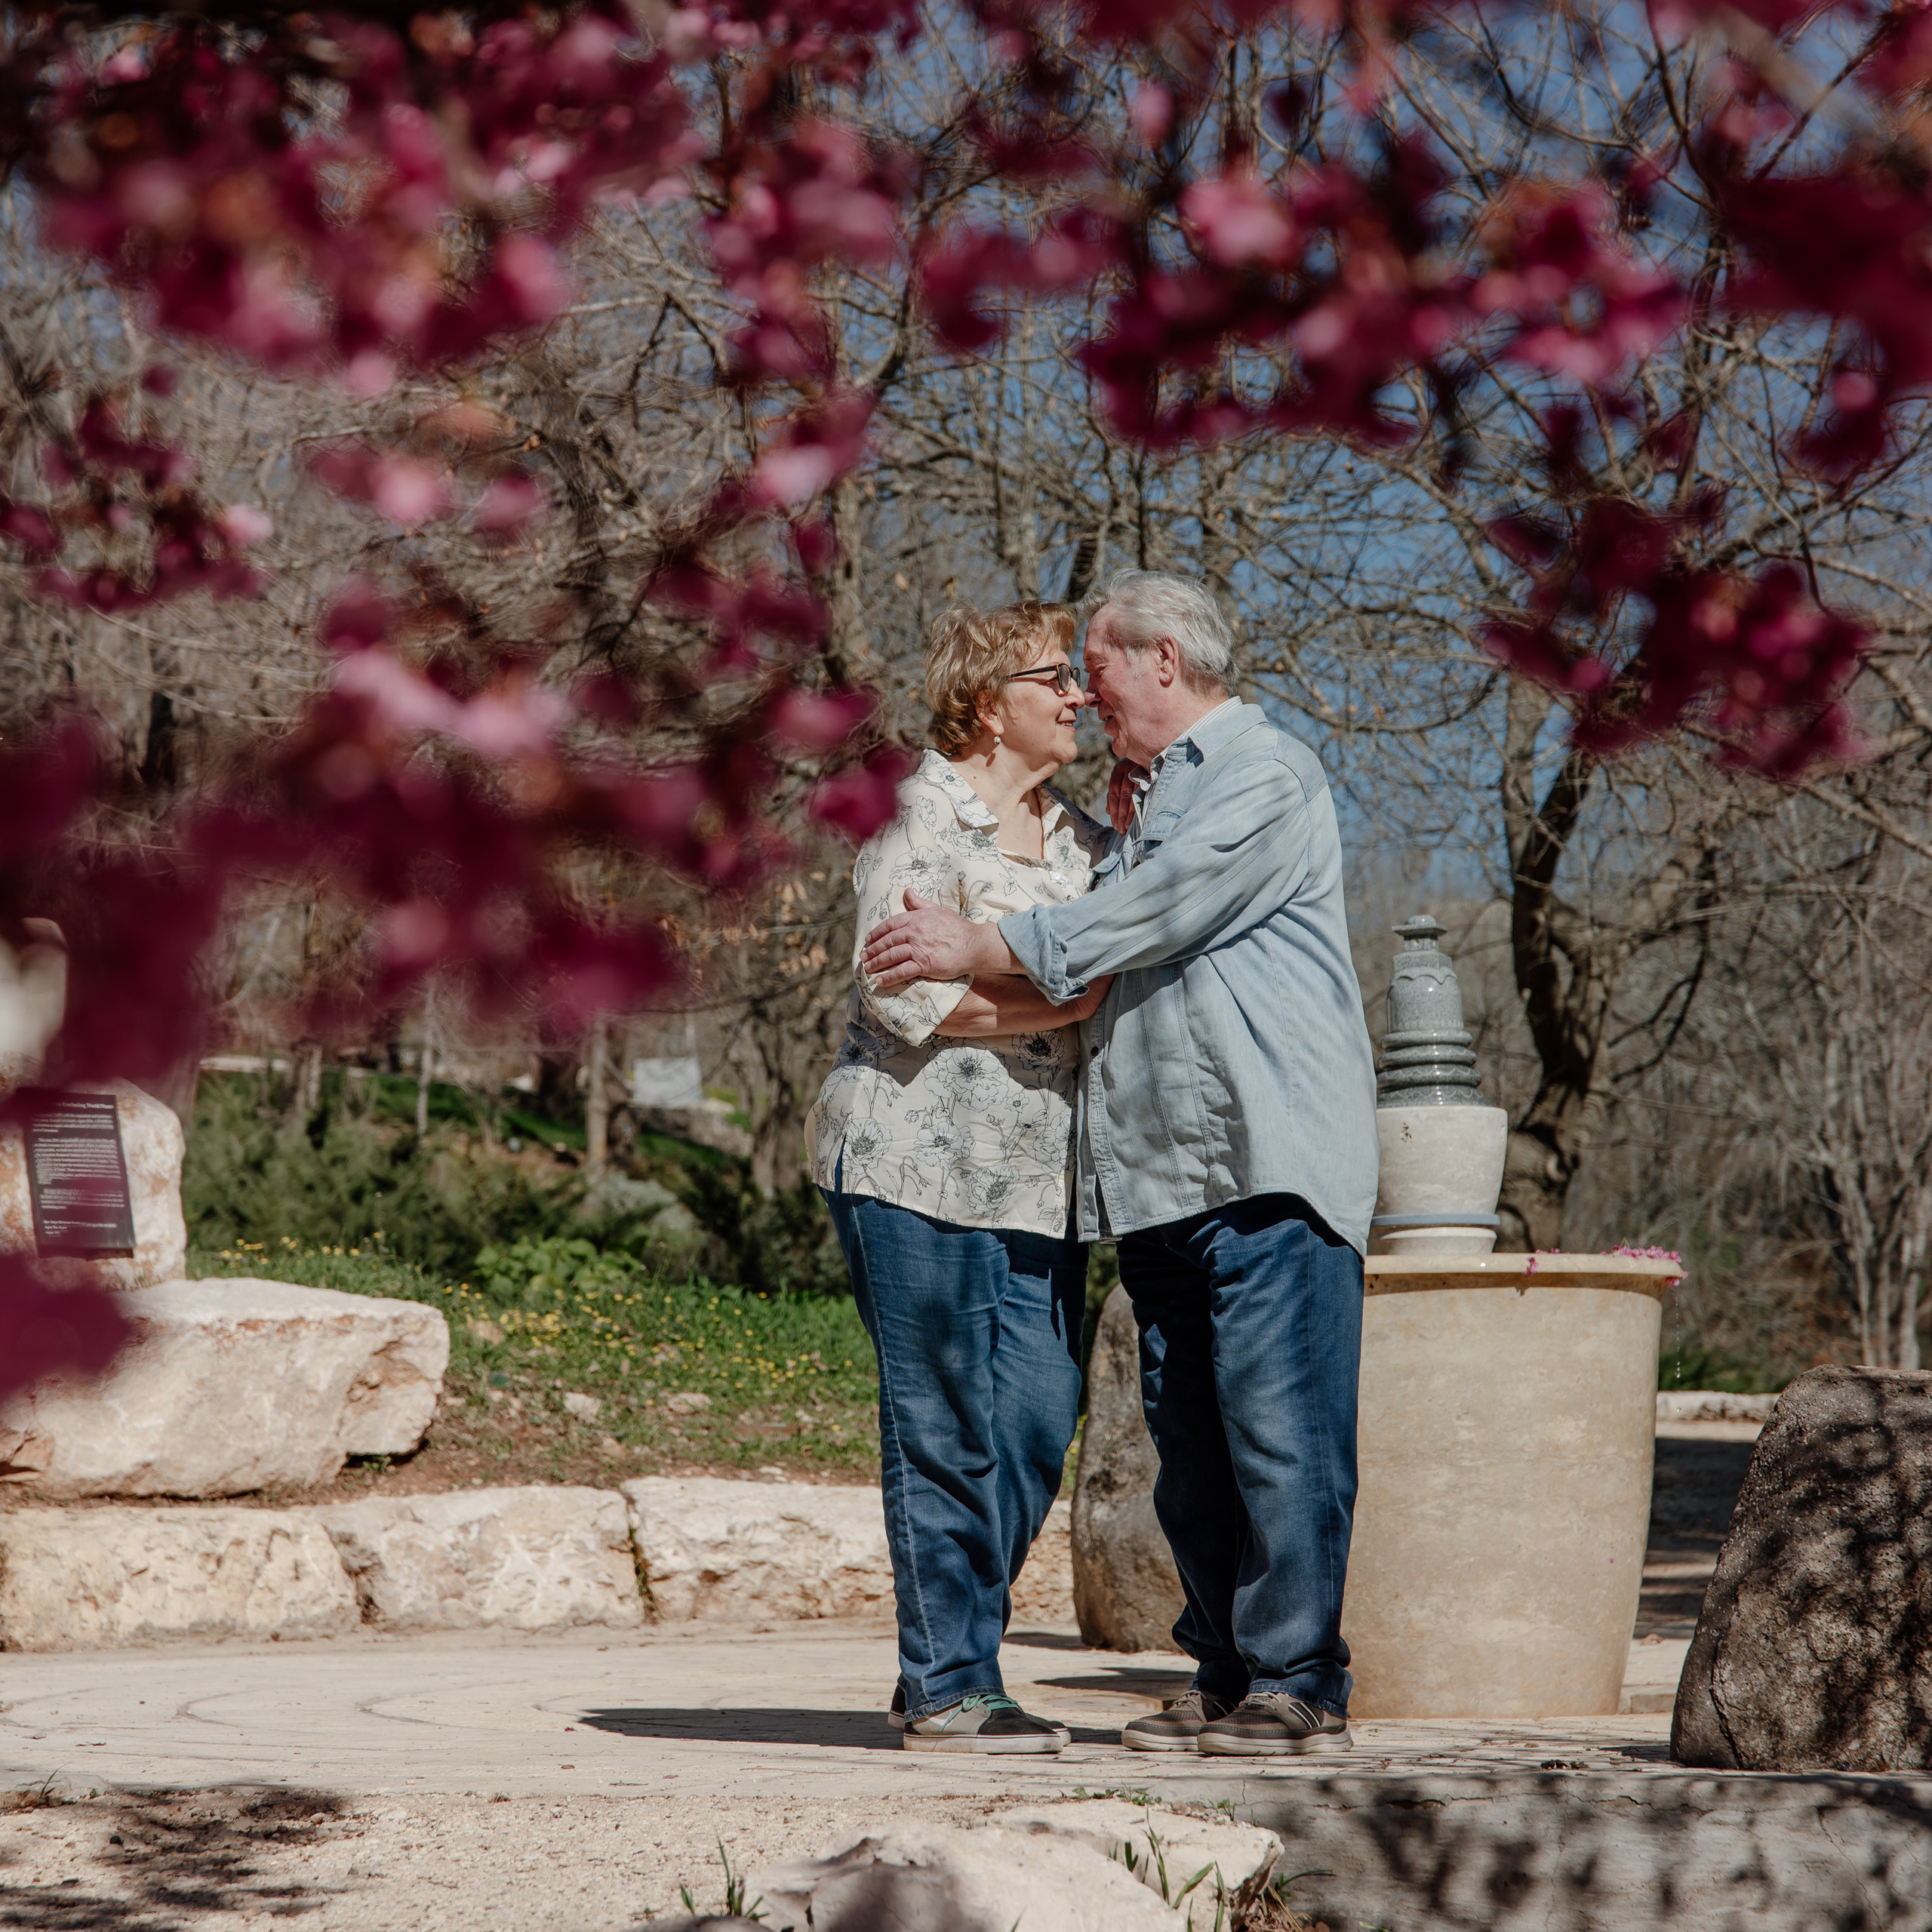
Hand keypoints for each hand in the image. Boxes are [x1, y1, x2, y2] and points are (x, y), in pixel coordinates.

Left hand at [862, 889, 1012, 987]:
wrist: (973, 944)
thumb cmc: (957, 927)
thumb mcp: (937, 909)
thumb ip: (919, 903)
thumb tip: (906, 891)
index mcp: (916, 918)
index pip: (889, 925)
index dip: (876, 933)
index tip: (868, 940)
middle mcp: (914, 932)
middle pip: (887, 941)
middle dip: (873, 950)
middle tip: (864, 956)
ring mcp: (918, 949)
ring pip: (891, 956)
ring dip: (877, 963)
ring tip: (868, 968)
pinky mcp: (924, 964)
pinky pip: (902, 971)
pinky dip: (889, 977)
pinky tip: (881, 981)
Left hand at [1106, 758, 1148, 832]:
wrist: (1157, 755)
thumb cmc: (1137, 772)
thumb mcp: (1124, 779)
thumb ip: (1116, 793)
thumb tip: (1108, 811)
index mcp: (1119, 769)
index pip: (1113, 792)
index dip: (1113, 809)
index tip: (1114, 823)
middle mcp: (1129, 767)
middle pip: (1123, 795)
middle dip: (1120, 814)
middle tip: (1120, 829)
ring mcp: (1142, 770)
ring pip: (1133, 796)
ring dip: (1129, 814)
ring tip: (1126, 827)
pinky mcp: (1153, 774)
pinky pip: (1145, 794)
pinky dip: (1140, 807)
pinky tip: (1138, 819)